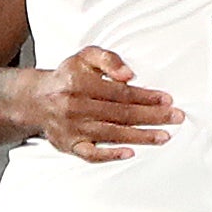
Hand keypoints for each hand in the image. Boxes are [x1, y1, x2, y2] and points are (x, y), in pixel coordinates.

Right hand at [33, 46, 181, 162]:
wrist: (35, 99)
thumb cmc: (68, 77)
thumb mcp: (85, 56)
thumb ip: (108, 59)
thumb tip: (129, 75)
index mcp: (80, 83)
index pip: (121, 93)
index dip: (146, 97)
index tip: (167, 100)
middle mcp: (75, 107)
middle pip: (121, 114)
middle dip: (152, 117)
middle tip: (176, 118)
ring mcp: (72, 128)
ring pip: (112, 134)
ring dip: (141, 136)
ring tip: (164, 136)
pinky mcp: (69, 145)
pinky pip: (91, 154)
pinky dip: (110, 155)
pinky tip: (130, 152)